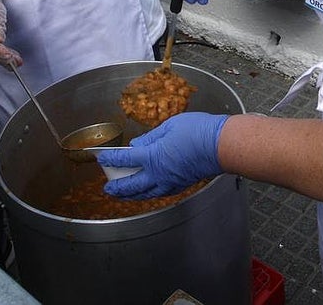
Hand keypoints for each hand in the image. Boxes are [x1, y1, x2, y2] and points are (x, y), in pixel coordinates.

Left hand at [98, 112, 227, 198]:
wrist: (220, 146)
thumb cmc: (198, 132)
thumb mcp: (169, 126)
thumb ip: (151, 137)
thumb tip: (138, 144)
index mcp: (152, 156)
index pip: (125, 160)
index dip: (111, 159)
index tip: (102, 159)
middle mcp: (159, 174)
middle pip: (131, 185)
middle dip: (117, 187)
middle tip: (107, 189)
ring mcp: (170, 182)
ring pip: (145, 193)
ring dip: (131, 195)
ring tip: (124, 195)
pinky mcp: (181, 184)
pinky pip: (160, 193)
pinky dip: (150, 194)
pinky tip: (149, 191)